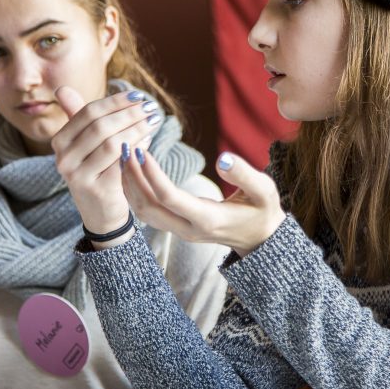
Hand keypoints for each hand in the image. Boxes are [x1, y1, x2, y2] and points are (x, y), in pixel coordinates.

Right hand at [52, 86, 160, 244]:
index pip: (89, 112)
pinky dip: (137, 149)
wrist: (101, 213)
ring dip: (137, 129)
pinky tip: (149, 141)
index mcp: (60, 142)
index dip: (116, 101)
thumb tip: (62, 88)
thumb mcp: (85, 144)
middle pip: (101, 126)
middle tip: (151, 108)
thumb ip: (77, 116)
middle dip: (130, 114)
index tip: (139, 96)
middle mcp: (63, 159)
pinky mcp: (97, 190)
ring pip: (112, 143)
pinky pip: (122, 163)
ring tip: (153, 122)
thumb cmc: (97, 171)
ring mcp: (78, 176)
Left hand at [122, 149, 285, 256]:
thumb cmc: (263, 211)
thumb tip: (223, 158)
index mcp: (208, 219)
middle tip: (125, 149)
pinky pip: (148, 212)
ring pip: (143, 212)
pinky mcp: (176, 228)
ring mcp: (180, 231)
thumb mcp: (264, 191)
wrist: (261, 239)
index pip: (169, 197)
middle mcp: (189, 229)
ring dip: (130, 185)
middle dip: (132, 178)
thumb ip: (245, 174)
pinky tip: (134, 170)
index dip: (151, 174)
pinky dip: (136, 191)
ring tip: (125, 156)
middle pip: (148, 207)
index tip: (142, 151)